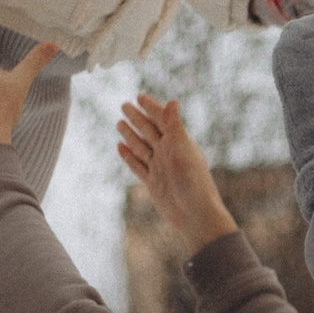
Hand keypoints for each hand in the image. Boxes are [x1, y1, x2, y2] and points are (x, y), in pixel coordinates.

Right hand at [116, 95, 237, 251]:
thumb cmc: (193, 182)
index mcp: (178, 143)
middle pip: (149, 131)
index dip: (151, 107)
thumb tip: (173, 101)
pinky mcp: (153, 183)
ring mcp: (160, 168)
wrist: (194, 215)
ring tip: (119, 123)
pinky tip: (120, 147)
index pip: (162, 120)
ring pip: (141, 147)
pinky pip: (137, 166)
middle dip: (137, 118)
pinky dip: (128, 156)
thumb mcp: (183, 150)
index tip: (139, 96)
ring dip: (130, 135)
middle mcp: (169, 153)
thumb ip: (175, 126)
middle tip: (124, 105)